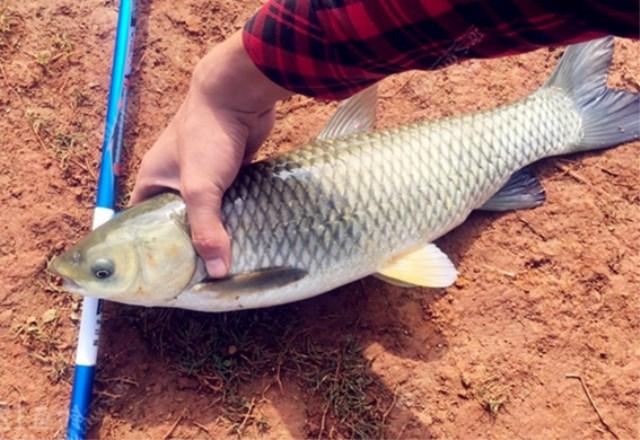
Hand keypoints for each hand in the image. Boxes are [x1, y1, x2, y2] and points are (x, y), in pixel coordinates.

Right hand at [131, 31, 291, 276]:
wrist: (239, 93)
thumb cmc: (208, 135)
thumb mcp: (199, 187)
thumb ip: (206, 229)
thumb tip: (217, 272)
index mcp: (153, 180)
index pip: (141, 223)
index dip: (150, 249)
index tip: (164, 274)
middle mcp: (173, 178)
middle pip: (176, 221)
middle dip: (188, 245)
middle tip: (200, 275)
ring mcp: (202, 174)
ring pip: (205, 212)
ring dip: (214, 231)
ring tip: (223, 262)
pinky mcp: (228, 171)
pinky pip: (227, 201)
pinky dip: (233, 216)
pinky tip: (244, 235)